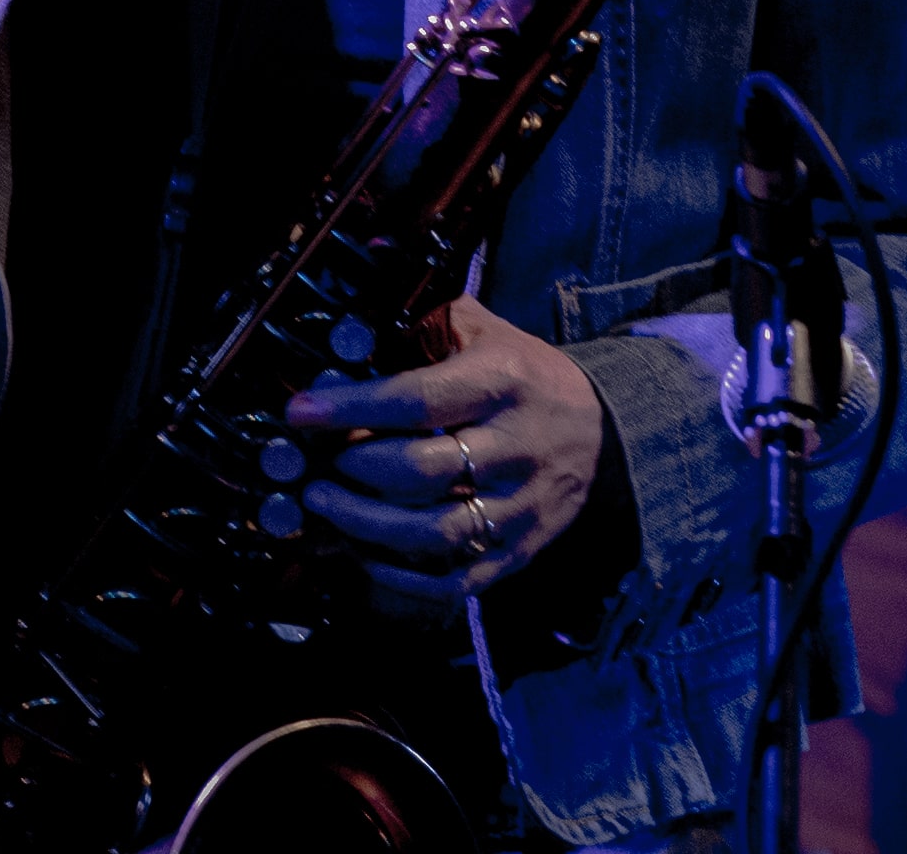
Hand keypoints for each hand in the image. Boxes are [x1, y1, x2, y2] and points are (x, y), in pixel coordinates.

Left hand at [284, 297, 609, 616]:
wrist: (606, 430)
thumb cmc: (525, 375)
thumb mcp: (485, 332)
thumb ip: (426, 327)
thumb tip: (352, 331)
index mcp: (503, 383)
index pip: (419, 400)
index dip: (353, 407)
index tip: (300, 412)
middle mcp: (517, 447)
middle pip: (421, 472)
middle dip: (353, 472)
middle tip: (314, 469)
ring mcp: (522, 506)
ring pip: (435, 532)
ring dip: (367, 527)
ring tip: (327, 508)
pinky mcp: (523, 550)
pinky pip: (458, 579)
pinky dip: (404, 576)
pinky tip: (367, 554)